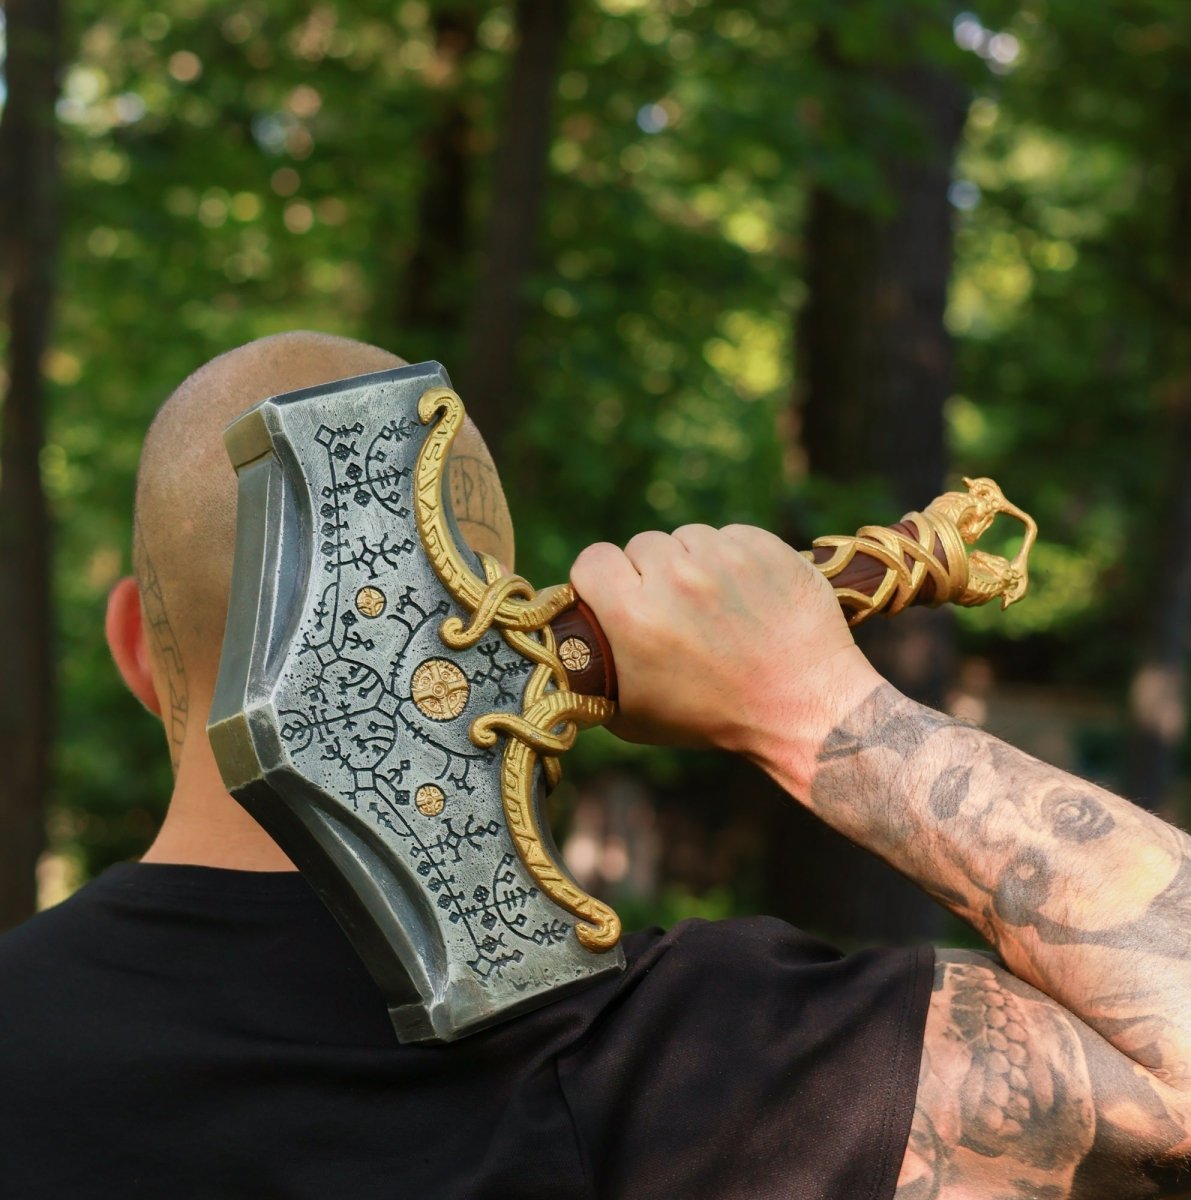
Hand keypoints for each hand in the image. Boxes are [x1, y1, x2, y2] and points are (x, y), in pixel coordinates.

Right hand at [570, 524, 880, 766]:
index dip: (601, 580)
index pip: (592, 560)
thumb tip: (567, 648)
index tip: (617, 597)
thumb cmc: (713, 717)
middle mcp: (674, 577)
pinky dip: (732, 560)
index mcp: (633, 615)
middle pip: (640, 546)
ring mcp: (722, 557)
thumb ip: (593, 671)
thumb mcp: (630, 713)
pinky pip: (728, 536)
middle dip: (651, 575)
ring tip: (714, 608)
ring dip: (692, 564)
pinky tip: (744, 597)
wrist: (803, 706)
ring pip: (686, 537)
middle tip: (675, 613)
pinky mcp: (763, 546)